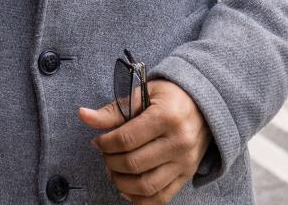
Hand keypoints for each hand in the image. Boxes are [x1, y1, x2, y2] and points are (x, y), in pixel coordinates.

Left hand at [79, 80, 212, 204]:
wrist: (204, 106)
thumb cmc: (169, 97)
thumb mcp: (142, 94)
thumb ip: (114, 110)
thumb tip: (83, 115)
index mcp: (166, 117)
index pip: (126, 139)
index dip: (105, 143)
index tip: (97, 141)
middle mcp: (178, 143)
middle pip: (134, 164)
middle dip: (110, 162)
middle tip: (104, 154)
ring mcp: (184, 162)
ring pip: (146, 185)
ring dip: (121, 182)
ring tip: (113, 170)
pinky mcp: (187, 175)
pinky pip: (161, 197)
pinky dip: (139, 198)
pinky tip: (126, 188)